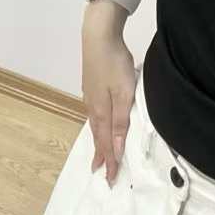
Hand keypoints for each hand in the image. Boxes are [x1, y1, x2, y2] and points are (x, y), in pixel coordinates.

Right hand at [81, 0, 136, 185]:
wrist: (98, 35)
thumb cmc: (115, 63)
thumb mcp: (124, 93)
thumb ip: (121, 121)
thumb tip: (115, 148)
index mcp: (101, 111)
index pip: (106, 143)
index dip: (110, 160)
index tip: (112, 178)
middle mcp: (92, 107)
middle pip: (99, 136)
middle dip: (102, 155)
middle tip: (103, 172)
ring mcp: (90, 95)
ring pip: (96, 125)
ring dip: (99, 141)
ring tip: (100, 154)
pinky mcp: (92, 85)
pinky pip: (96, 114)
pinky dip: (99, 126)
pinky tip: (100, 123)